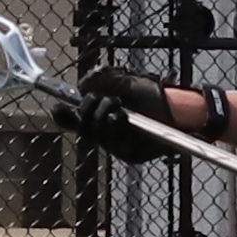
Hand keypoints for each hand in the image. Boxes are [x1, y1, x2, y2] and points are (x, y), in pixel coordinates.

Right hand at [52, 67, 173, 164]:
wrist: (178, 107)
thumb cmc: (152, 95)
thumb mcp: (124, 81)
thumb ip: (102, 80)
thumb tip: (81, 87)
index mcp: (100, 118)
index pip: (74, 122)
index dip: (64, 117)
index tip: (58, 107)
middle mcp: (106, 135)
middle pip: (83, 128)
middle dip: (87, 110)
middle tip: (101, 98)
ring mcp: (118, 147)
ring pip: (96, 136)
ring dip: (102, 116)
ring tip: (116, 105)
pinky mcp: (130, 156)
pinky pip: (113, 144)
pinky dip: (113, 127)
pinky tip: (120, 116)